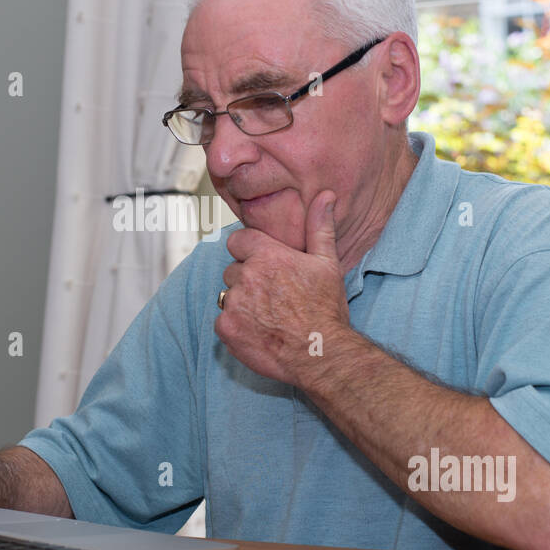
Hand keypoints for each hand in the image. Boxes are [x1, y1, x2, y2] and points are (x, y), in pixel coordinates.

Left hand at [215, 190, 349, 386]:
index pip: (237, 241)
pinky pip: (222, 320)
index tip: (265, 265)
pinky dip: (235, 326)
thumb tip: (325, 196)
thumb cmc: (326, 309)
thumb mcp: (328, 263)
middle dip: (247, 280)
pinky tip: (258, 331)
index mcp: (267, 255)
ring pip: (227, 295)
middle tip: (273, 297)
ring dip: (241, 303)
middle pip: (233, 269)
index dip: (250, 252)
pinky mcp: (226, 328)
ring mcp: (233, 303)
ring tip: (268, 316)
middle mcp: (246, 276)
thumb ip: (320, 227)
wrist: (320, 354)